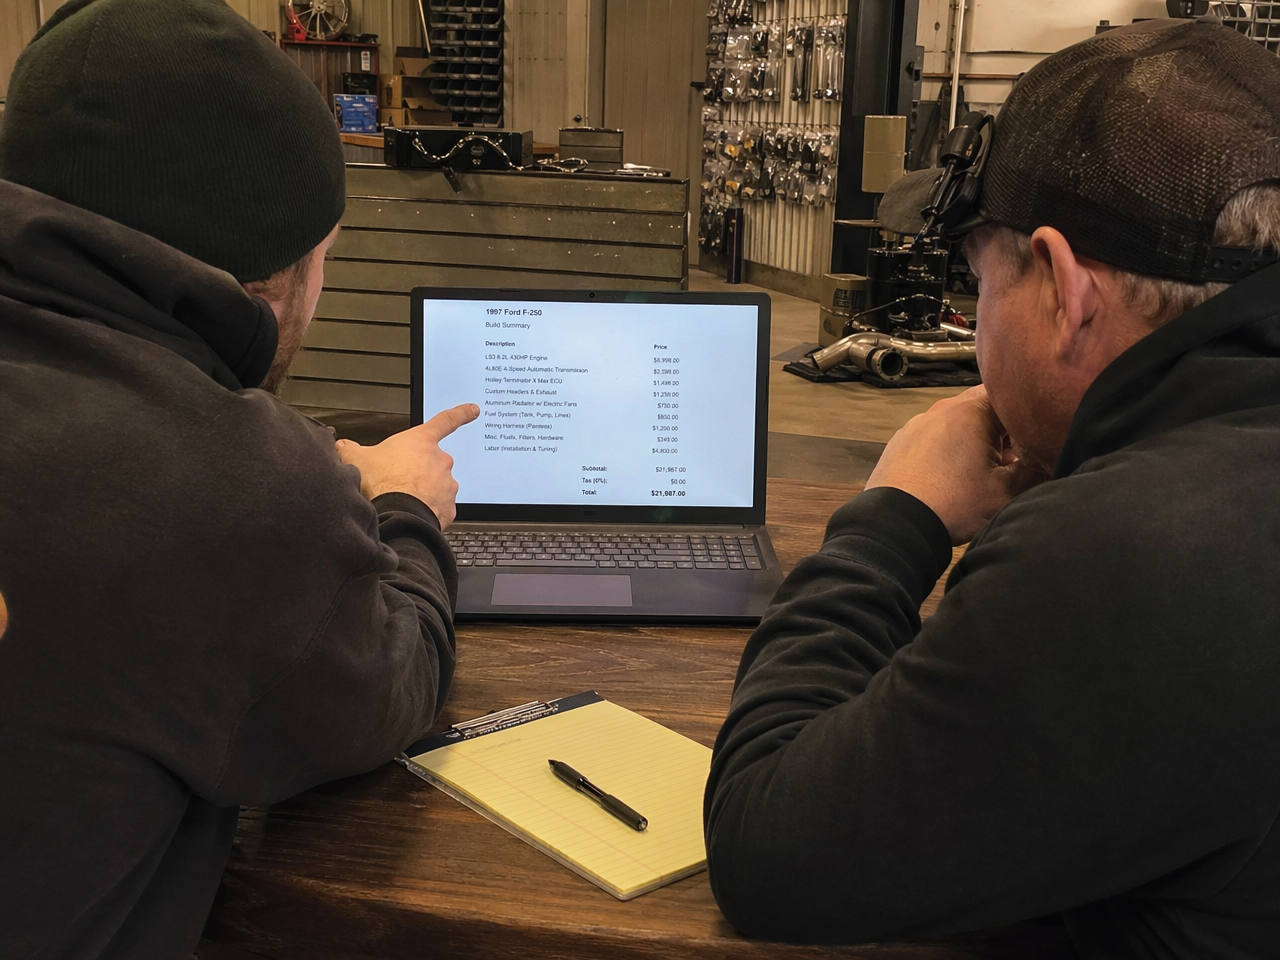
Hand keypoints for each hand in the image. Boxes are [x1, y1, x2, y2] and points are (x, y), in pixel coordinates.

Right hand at [335, 403, 479, 527]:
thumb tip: (342, 446)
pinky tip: (412, 513)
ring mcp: (447, 484)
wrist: (397, 514)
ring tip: (403, 499)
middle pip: (434, 462)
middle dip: (420, 471)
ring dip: (425, 491)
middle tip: (401, 481)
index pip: (446, 421)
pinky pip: (440, 507)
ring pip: (438, 486)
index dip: (461, 413)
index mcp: (422, 441)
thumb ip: (350, 448)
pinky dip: (429, 510)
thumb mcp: (357, 458)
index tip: (473, 410)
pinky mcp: (449, 507)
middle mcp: (440, 461)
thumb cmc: (381, 483)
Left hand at [865, 386, 1048, 544]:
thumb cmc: (950, 504)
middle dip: (1003, 431)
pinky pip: (934, 438)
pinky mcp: (902, 443)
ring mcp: (917, 425)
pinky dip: (949, 451)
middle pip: (984, 409)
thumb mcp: (1005, 492)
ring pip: (958, 424)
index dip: (1029, 418)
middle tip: (1014, 460)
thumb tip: (1054, 461)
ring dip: (976, 442)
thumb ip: (1036, 472)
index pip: (1012, 397)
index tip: (1036, 439)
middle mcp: (942, 410)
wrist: (895, 524)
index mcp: (970, 411)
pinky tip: (953, 478)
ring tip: (984, 474)